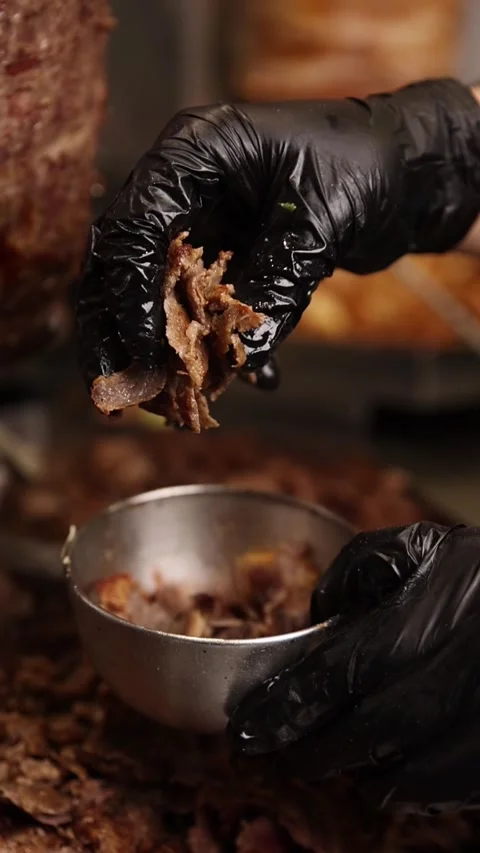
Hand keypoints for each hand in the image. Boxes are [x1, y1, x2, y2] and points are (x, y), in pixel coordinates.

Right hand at [76, 79, 479, 386]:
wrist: (407, 173)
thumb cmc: (369, 164)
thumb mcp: (322, 220)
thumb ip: (278, 280)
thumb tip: (240, 350)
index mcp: (197, 152)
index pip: (135, 222)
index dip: (130, 288)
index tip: (144, 345)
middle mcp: (189, 187)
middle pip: (126, 260)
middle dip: (124, 326)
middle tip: (123, 385)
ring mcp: (206, 223)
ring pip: (160, 290)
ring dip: (169, 345)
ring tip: (177, 396)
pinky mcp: (229, 257)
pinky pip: (209, 307)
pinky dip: (225, 344)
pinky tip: (258, 377)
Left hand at [229, 523, 479, 809]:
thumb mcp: (426, 546)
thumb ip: (364, 563)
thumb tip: (317, 610)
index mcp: (428, 617)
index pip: (339, 673)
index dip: (288, 705)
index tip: (250, 727)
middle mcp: (454, 674)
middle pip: (366, 733)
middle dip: (315, 750)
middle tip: (278, 753)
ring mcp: (478, 721)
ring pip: (404, 773)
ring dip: (357, 773)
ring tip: (330, 760)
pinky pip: (442, 790)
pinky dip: (406, 787)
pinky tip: (387, 768)